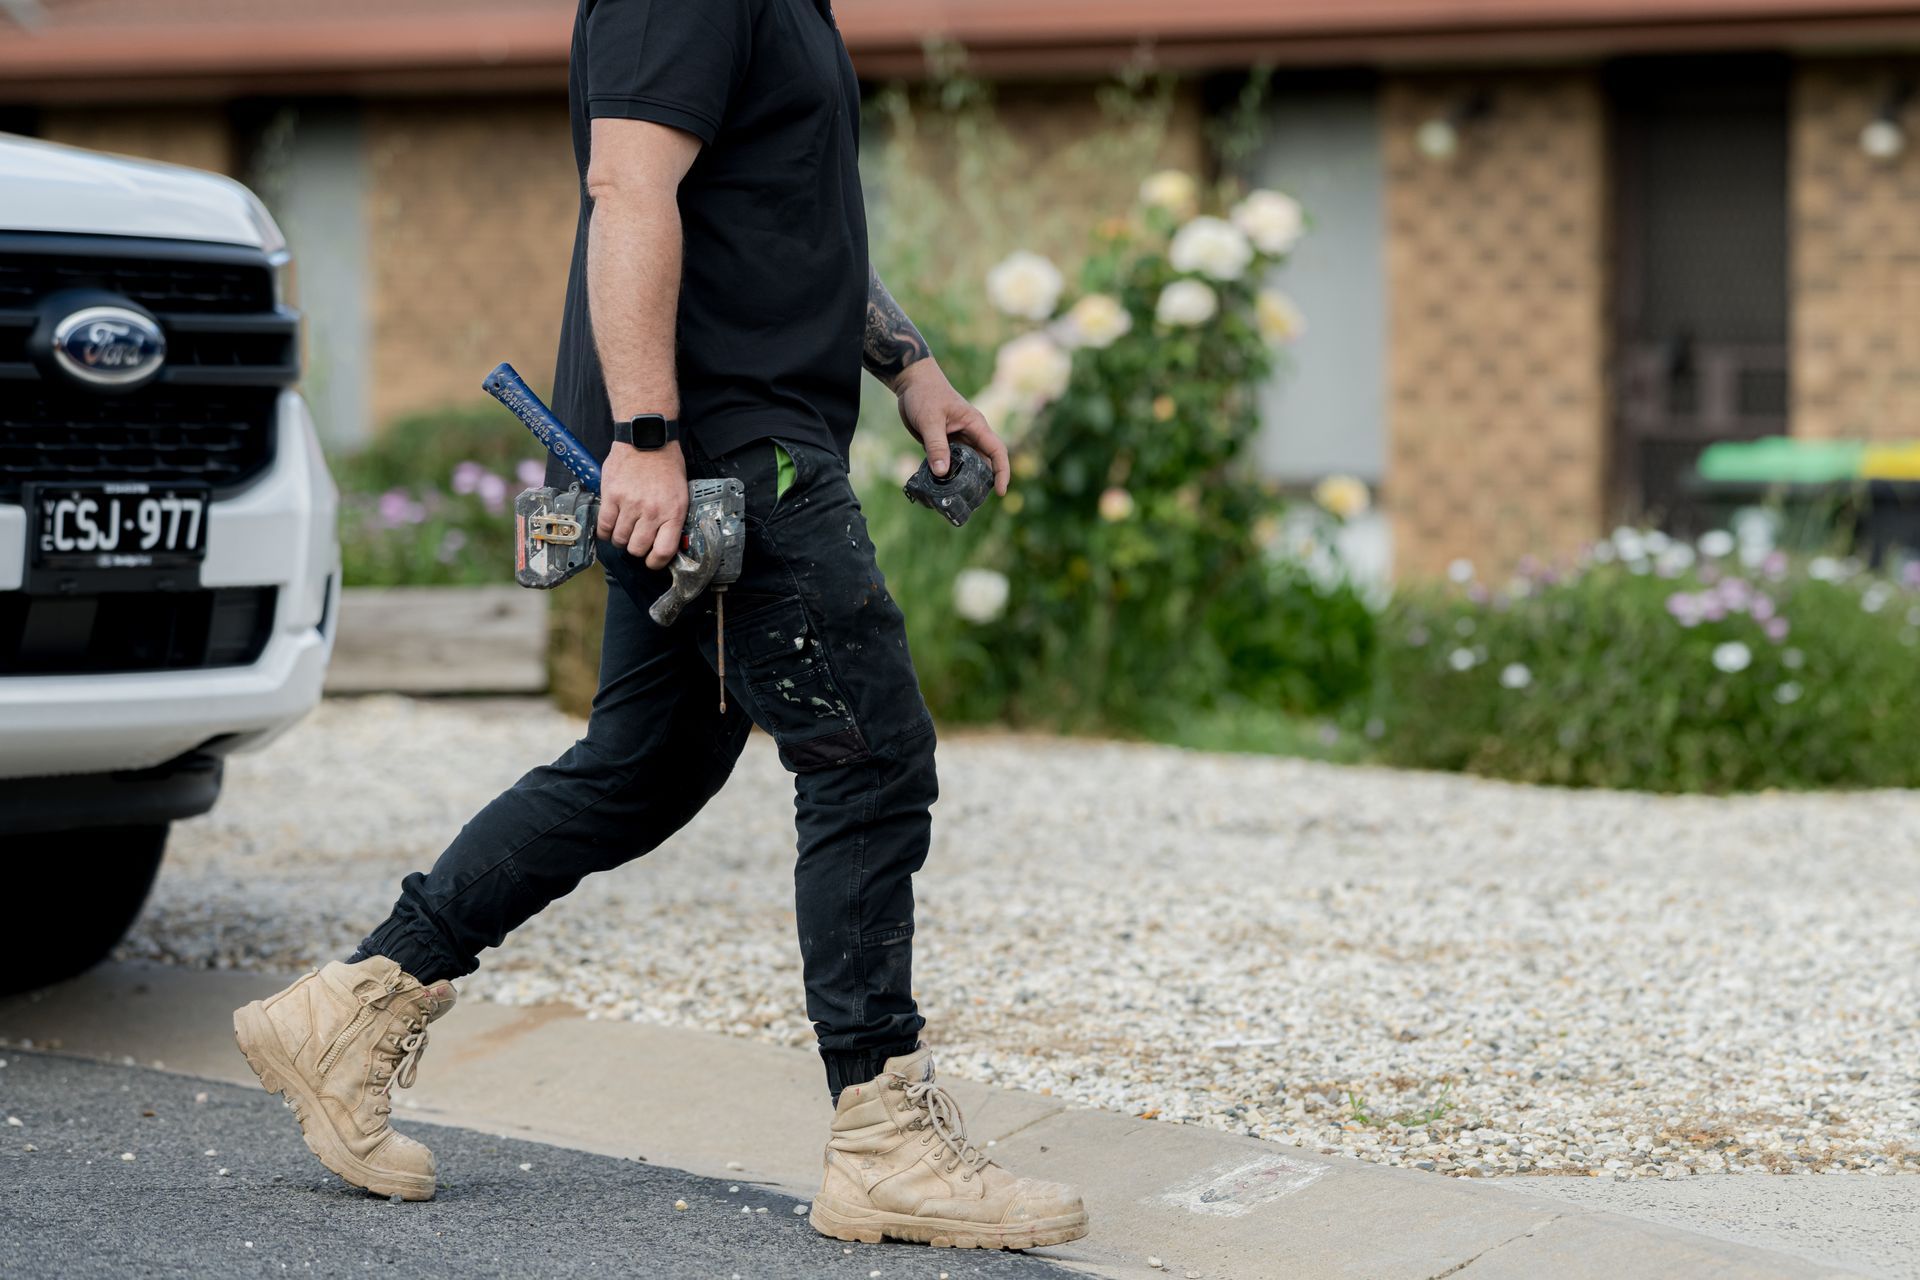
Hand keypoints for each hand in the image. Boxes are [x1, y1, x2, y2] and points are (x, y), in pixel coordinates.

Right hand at [597, 440, 687, 569]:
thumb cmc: (666, 465)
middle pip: (638, 549)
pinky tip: (610, 527)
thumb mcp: (680, 493)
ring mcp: (630, 504)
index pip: (663, 551)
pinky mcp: (611, 496)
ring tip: (623, 530)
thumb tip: (664, 541)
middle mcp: (652, 511)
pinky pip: (604, 526)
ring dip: (620, 539)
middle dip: (636, 549)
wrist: (646, 439)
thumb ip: (672, 518)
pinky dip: (605, 531)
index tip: (652, 561)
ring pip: (620, 540)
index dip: (656, 562)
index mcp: (673, 512)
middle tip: (636, 540)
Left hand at [894, 359, 1009, 496]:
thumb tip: (942, 473)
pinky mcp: (944, 444)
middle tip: (973, 503)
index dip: (1002, 472)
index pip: (997, 451)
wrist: (911, 382)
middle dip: (982, 482)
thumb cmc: (925, 394)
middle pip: (983, 463)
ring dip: (962, 481)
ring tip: (956, 500)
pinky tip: (939, 488)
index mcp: (976, 426)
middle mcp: (970, 435)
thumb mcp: (930, 420)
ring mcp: (957, 441)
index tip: (1001, 492)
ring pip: (965, 466)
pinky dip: (946, 476)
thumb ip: (936, 445)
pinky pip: (949, 463)